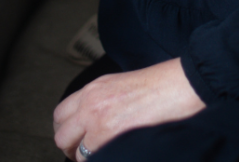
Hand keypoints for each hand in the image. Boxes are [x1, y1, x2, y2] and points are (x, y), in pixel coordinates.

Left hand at [53, 58, 204, 159]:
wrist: (178, 85)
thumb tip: (90, 124)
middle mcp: (90, 104)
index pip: (60, 114)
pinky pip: (92, 160)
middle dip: (70, 149)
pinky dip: (99, 161)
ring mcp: (99, 122)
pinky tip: (114, 156)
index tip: (75, 139)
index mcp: (93, 89)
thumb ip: (100, 100)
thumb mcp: (120, 84)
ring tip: (102, 156)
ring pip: (74, 153)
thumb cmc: (158, 85)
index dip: (67, 130)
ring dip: (85, 158)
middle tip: (85, 154)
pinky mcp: (110, 139)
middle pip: (61, 136)